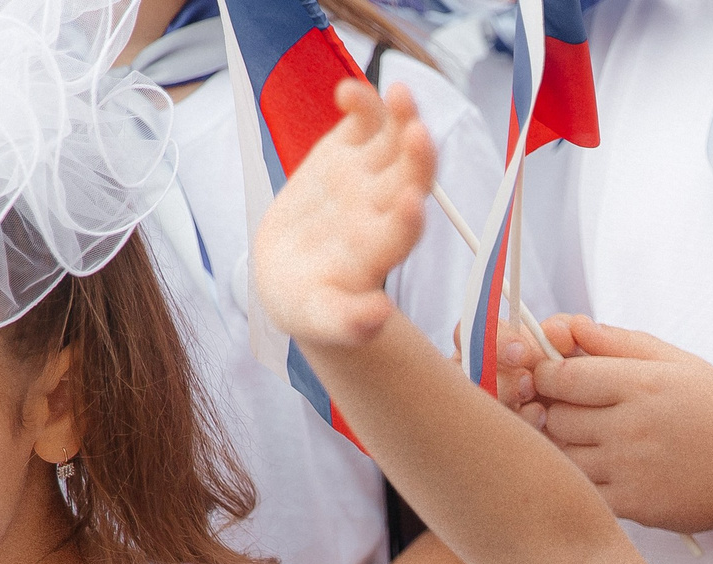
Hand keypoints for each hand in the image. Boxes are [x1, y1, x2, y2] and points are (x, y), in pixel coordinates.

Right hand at [254, 78, 434, 348]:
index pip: (401, 235)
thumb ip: (348, 322)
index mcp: (379, 252)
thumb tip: (377, 319)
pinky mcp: (348, 152)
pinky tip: (350, 91)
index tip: (410, 204)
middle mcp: (382, 210)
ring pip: (393, 143)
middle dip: (416, 158)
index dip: (407, 220)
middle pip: (408, 181)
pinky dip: (363, 104)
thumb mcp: (322, 319)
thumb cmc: (313, 305)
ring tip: (399, 93)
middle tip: (417, 133)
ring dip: (400, 118)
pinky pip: (363, 121)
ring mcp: (368, 177)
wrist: (295, 275)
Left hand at [501, 316, 712, 536]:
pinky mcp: (633, 506)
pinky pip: (580, 490)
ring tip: (590, 440)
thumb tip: (565, 325)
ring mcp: (630, 470)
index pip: (559, 375)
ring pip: (560, 455)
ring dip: (563, 447)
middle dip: (552, 410)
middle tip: (573, 410)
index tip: (556, 378)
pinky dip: (579, 480)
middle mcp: (632, 427)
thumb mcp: (678, 362)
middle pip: (553, 416)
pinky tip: (602, 470)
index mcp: (642, 384)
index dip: (545, 374)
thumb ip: (618, 341)